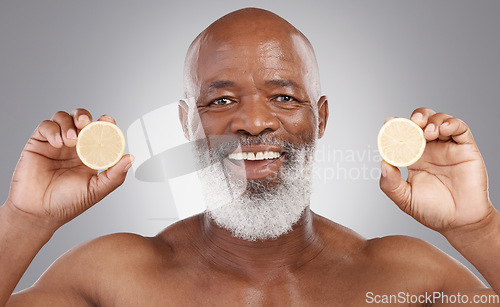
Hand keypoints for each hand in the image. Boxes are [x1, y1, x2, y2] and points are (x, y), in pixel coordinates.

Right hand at [5, 109, 133, 230]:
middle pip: (81, 119)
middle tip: (86, 123)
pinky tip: (57, 143)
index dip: (105, 123)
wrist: (39, 212)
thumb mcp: (96, 190)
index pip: (100, 132)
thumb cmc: (67, 203)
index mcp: (90, 155)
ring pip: (63, 118)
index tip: (108, 121)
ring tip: (71, 140)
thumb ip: (115, 175)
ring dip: (69, 123)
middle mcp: (74, 146)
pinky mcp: (39, 143)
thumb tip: (131, 158)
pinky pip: (46, 126)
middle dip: (84, 116)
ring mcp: (56, 143)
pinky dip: (53, 130)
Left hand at [379, 108, 494, 232]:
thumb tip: (382, 164)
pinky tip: (443, 130)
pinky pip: (460, 129)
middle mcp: (429, 149)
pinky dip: (451, 123)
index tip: (388, 123)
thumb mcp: (405, 199)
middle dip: (416, 117)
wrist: (460, 223)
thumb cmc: (433, 211)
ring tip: (427, 132)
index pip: (402, 136)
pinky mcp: (466, 149)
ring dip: (432, 120)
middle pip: (421, 122)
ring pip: (439, 121)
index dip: (395, 127)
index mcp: (412, 158)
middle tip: (412, 123)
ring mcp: (447, 147)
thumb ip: (391, 184)